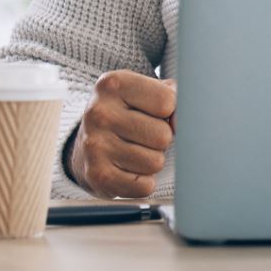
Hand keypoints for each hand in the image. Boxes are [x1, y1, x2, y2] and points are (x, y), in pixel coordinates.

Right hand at [70, 70, 174, 198]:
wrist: (87, 146)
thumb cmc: (128, 114)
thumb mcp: (146, 91)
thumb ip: (175, 96)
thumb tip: (182, 121)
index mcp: (113, 84)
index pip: (167, 102)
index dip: (168, 111)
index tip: (153, 112)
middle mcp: (99, 113)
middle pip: (163, 135)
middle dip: (161, 138)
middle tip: (143, 135)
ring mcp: (95, 146)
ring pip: (155, 162)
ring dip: (152, 160)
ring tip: (134, 150)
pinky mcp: (97, 176)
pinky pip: (144, 186)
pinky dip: (143, 181)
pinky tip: (128, 169)